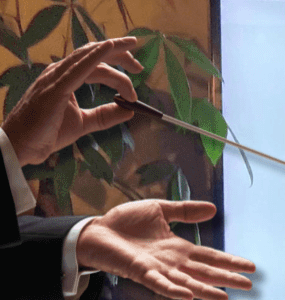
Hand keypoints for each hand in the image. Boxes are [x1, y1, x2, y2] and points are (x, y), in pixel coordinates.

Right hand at [2, 37, 143, 166]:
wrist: (24, 146)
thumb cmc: (47, 133)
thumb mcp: (84, 123)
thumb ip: (105, 116)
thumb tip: (129, 111)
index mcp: (65, 78)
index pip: (95, 63)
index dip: (117, 63)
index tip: (137, 71)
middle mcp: (60, 72)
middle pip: (94, 54)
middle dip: (120, 55)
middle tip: (140, 66)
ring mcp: (56, 78)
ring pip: (90, 58)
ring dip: (114, 56)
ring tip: (135, 63)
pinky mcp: (56, 88)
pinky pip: (79, 68)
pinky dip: (95, 56)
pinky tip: (108, 48)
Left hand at [77, 200, 255, 299]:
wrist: (96, 230)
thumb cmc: (125, 223)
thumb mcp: (160, 210)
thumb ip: (185, 211)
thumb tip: (213, 209)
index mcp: (178, 248)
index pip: (210, 257)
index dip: (230, 261)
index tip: (250, 267)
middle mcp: (172, 263)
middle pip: (205, 272)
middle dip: (227, 278)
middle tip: (248, 286)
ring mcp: (158, 270)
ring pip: (188, 282)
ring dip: (206, 290)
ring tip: (225, 297)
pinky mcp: (141, 272)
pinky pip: (160, 284)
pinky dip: (174, 290)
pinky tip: (188, 294)